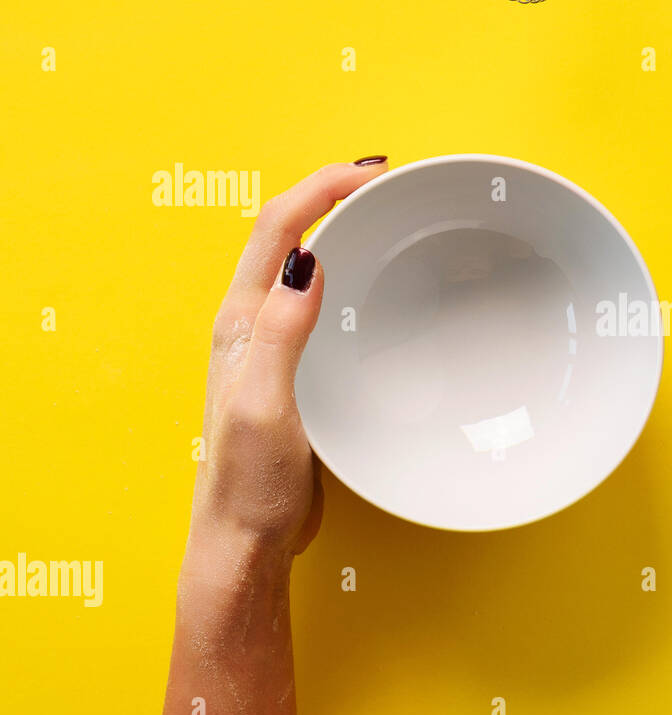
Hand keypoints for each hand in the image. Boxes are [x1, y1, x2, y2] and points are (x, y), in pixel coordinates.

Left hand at [184, 160, 388, 588]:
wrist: (247, 541)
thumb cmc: (248, 485)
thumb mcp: (265, 406)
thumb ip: (281, 333)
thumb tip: (306, 261)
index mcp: (241, 323)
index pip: (277, 228)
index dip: (321, 188)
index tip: (372, 174)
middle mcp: (253, 325)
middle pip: (288, 232)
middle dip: (334, 193)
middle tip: (388, 181)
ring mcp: (276, 347)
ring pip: (306, 264)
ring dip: (342, 229)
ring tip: (388, 215)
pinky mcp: (300, 370)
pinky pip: (324, 303)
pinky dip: (352, 275)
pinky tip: (381, 287)